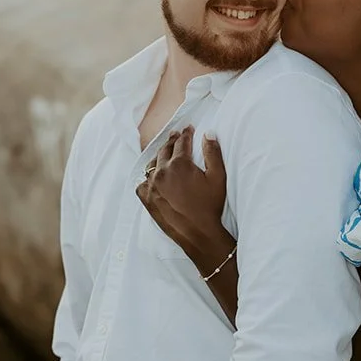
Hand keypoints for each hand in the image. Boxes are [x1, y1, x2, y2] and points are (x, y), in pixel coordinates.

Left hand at [137, 128, 229, 270]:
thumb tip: (208, 134)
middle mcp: (162, 172)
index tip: (188, 128)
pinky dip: (147, 178)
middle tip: (175, 136)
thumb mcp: (218, 177)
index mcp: (179, 164)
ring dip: (159, 157)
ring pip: (152, 165)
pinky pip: (142, 183)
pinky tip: (152, 177)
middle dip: (171, 141)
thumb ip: (213, 153)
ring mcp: (152, 186)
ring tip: (163, 154)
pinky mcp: (146, 199)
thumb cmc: (210, 206)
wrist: (197, 232)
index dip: (186, 134)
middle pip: (165, 150)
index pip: (182, 142)